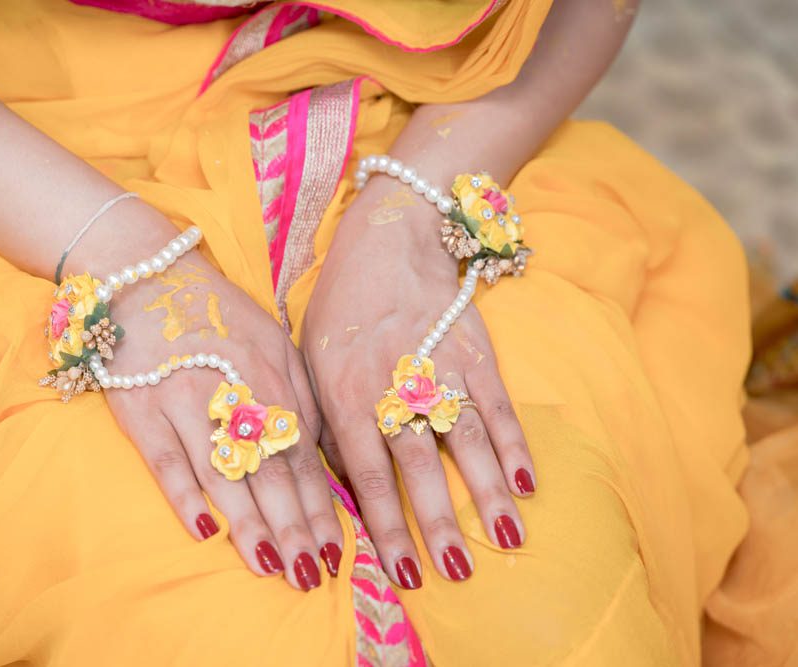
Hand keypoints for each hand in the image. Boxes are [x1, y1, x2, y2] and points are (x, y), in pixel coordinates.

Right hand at [86, 224, 342, 590]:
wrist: (146, 275)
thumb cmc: (218, 313)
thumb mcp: (274, 340)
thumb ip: (299, 395)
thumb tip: (321, 453)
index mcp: (271, 379)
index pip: (301, 455)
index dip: (319, 505)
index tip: (336, 549)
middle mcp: (234, 393)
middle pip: (269, 472)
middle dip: (293, 526)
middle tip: (311, 573)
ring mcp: (184, 402)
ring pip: (222, 473)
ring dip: (249, 523)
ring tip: (270, 567)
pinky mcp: (141, 408)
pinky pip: (165, 458)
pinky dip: (183, 494)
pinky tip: (203, 529)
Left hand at [301, 176, 534, 587]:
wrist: (389, 235)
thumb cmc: (340, 303)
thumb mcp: (312, 359)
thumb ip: (327, 421)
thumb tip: (345, 484)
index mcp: (345, 391)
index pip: (367, 473)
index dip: (385, 526)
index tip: (401, 571)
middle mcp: (393, 384)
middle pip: (418, 466)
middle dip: (437, 523)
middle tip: (455, 572)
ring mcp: (440, 367)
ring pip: (466, 440)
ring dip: (487, 493)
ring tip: (506, 540)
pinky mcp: (476, 352)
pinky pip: (499, 405)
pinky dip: (515, 445)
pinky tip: (529, 482)